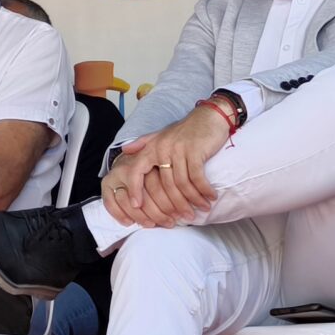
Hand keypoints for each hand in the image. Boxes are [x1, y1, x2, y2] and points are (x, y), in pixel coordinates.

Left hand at [103, 109, 231, 229]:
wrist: (209, 117)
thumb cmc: (185, 130)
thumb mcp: (161, 135)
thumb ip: (143, 144)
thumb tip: (124, 151)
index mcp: (151, 148)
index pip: (136, 172)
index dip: (134, 190)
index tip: (136, 207)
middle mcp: (162, 149)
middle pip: (165, 185)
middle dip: (175, 205)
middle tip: (185, 217)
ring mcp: (178, 150)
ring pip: (182, 184)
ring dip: (193, 200)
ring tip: (202, 209)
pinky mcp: (194, 151)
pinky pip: (197, 177)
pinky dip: (204, 190)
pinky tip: (210, 197)